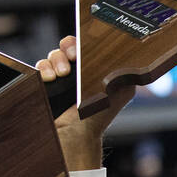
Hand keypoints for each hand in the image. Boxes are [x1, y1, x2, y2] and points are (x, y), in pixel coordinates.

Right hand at [36, 36, 135, 170]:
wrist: (77, 134)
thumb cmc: (100, 114)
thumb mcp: (122, 90)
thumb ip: (127, 72)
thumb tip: (136, 58)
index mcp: (94, 68)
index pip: (86, 44)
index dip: (82, 42)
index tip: (81, 48)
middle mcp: (77, 71)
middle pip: (68, 45)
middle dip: (68, 47)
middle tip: (72, 58)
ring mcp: (60, 77)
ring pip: (54, 55)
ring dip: (56, 60)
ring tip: (61, 74)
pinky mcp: (45, 85)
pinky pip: (41, 66)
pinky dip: (43, 68)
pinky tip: (49, 78)